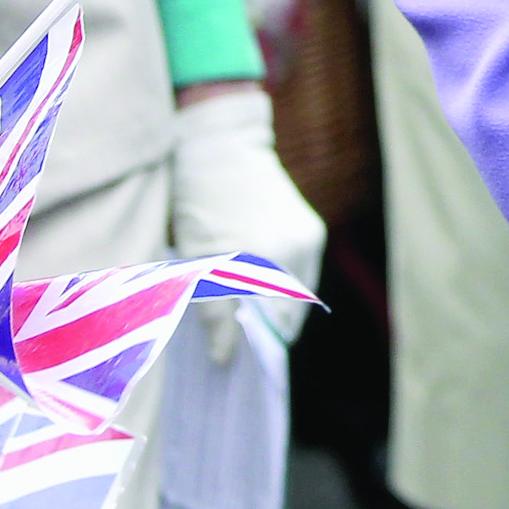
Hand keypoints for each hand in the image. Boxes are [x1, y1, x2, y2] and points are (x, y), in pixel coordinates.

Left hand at [170, 86, 324, 359]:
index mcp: (260, 259)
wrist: (223, 145)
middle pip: (290, 316)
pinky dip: (286, 289)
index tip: (235, 363)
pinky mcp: (313, 229)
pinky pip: (304, 274)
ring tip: (250, 318)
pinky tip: (263, 289)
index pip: (268, 326)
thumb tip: (224, 359)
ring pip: (301, 298)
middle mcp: (294, 250)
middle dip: (267, 334)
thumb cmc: (198, 201)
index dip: (254, 349)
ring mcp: (309, 238)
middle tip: (240, 345)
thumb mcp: (195, 257)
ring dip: (278, 313)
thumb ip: (214, 311)